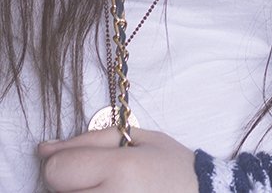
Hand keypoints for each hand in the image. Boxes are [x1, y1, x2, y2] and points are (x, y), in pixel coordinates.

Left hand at [38, 126, 197, 192]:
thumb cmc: (171, 168)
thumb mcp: (137, 139)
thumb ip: (88, 141)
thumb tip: (44, 150)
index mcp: (121, 170)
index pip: (57, 171)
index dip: (66, 163)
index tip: (87, 164)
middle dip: (74, 184)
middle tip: (103, 180)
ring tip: (108, 191)